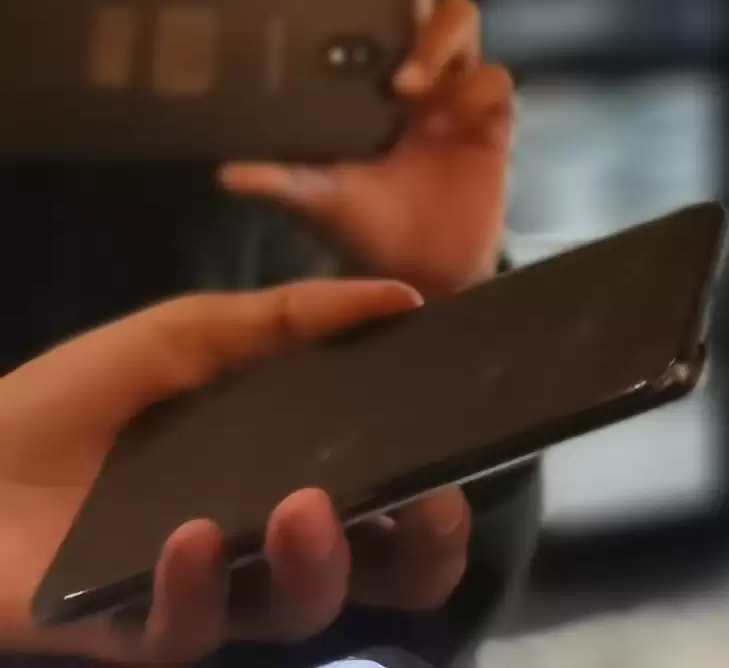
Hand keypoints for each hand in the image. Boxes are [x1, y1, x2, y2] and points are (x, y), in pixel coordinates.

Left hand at [1, 282, 474, 661]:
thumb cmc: (65, 404)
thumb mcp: (183, 336)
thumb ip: (289, 317)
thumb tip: (407, 297)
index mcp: (292, 479)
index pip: (399, 514)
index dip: (444, 506)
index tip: (460, 465)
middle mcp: (265, 549)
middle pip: (383, 581)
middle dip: (424, 550)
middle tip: (424, 504)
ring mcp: (204, 595)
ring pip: (298, 611)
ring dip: (316, 563)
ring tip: (302, 505)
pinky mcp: (129, 632)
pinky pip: (186, 633)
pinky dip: (196, 588)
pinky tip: (189, 538)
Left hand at [221, 0, 516, 300]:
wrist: (418, 271)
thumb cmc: (358, 225)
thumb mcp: (312, 200)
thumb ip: (281, 180)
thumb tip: (229, 172)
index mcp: (359, 74)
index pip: (352, 2)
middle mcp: (409, 66)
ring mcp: (453, 86)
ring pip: (461, 18)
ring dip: (436, 38)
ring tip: (406, 84)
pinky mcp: (491, 116)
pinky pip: (495, 80)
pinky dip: (474, 92)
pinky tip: (450, 121)